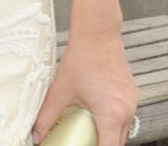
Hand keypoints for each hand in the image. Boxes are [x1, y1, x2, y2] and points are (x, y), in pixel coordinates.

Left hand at [32, 25, 137, 144]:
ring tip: (87, 127)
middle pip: (117, 142)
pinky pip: (125, 114)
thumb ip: (47, 116)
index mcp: (111, 114)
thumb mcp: (60, 90)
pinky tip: (96, 110)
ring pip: (122, 129)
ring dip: (108, 132)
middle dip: (101, 144)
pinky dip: (112, 118)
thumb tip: (36, 134)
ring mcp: (132, 102)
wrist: (98, 34)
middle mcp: (126, 111)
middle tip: (82, 139)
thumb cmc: (81, 58)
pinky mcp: (131, 93)